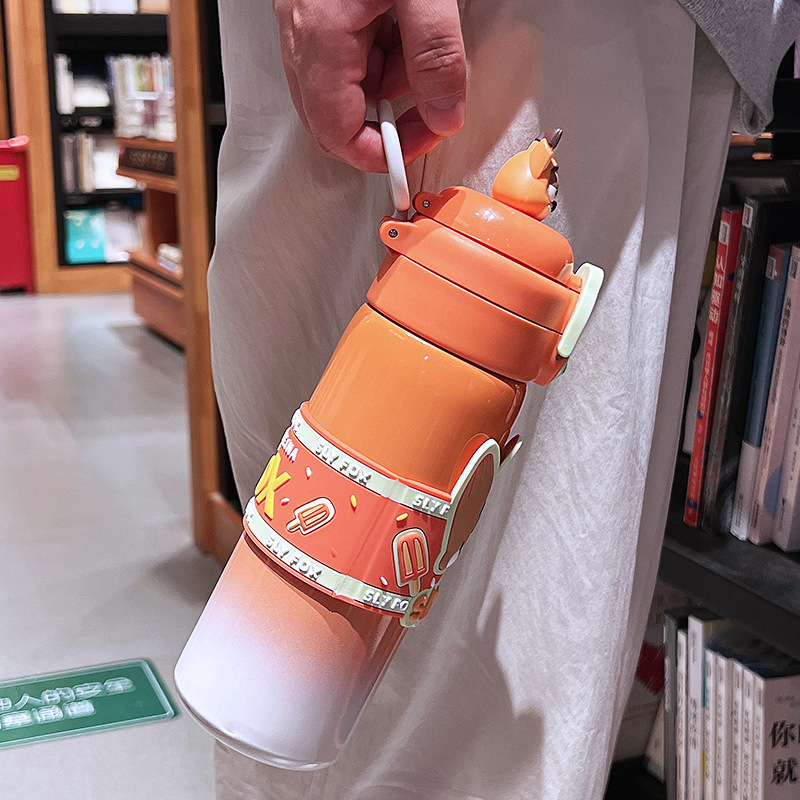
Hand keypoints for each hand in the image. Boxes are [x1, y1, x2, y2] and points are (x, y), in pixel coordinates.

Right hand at [274, 0, 465, 171]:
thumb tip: (444, 114)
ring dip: (391, 77)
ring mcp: (303, 20)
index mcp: (320, 37)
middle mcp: (301, 33)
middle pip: (338, 116)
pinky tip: (402, 20)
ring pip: (346, 84)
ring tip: (421, 38)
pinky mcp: (317, 6)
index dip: (382, 154)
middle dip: (390, 118)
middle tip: (431, 107)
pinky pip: (346, 50)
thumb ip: (435, 54)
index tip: (418, 147)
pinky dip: (381, 48)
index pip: (338, 134)